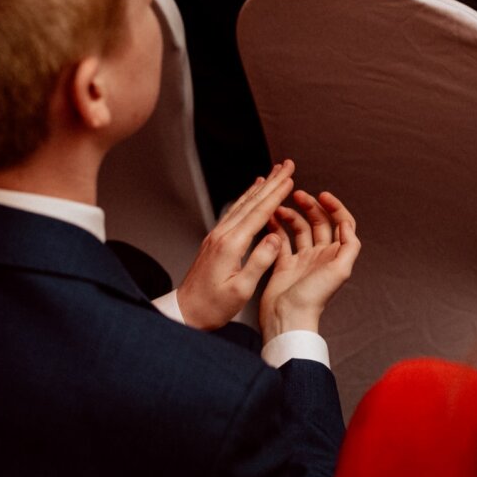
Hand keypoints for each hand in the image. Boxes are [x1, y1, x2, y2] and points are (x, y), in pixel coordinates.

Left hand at [176, 160, 295, 328]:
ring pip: (241, 204)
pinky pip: (234, 213)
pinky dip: (246, 199)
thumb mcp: (241, 290)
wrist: (185, 312)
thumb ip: (259, 262)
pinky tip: (251, 194)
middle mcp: (222, 235)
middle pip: (251, 202)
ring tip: (272, 173)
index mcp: (231, 245)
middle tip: (286, 164)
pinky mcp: (214, 241)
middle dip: (271, 182)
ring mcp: (216, 236)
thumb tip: (275, 238)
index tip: (290, 178)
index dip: (276, 195)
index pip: (259, 214)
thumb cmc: (213, 306)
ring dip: (259, 187)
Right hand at [260, 190, 359, 343]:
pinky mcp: (284, 265)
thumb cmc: (313, 298)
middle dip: (310, 206)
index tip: (322, 194)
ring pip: (299, 229)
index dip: (334, 207)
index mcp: (335, 255)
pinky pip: (282, 241)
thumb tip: (347, 224)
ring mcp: (302, 260)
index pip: (340, 223)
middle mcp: (320, 255)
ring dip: (291, 215)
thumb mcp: (340, 270)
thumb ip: (349, 246)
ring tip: (278, 208)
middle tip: (296, 194)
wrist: (288, 317)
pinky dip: (276, 228)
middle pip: (319, 223)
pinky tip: (270, 220)